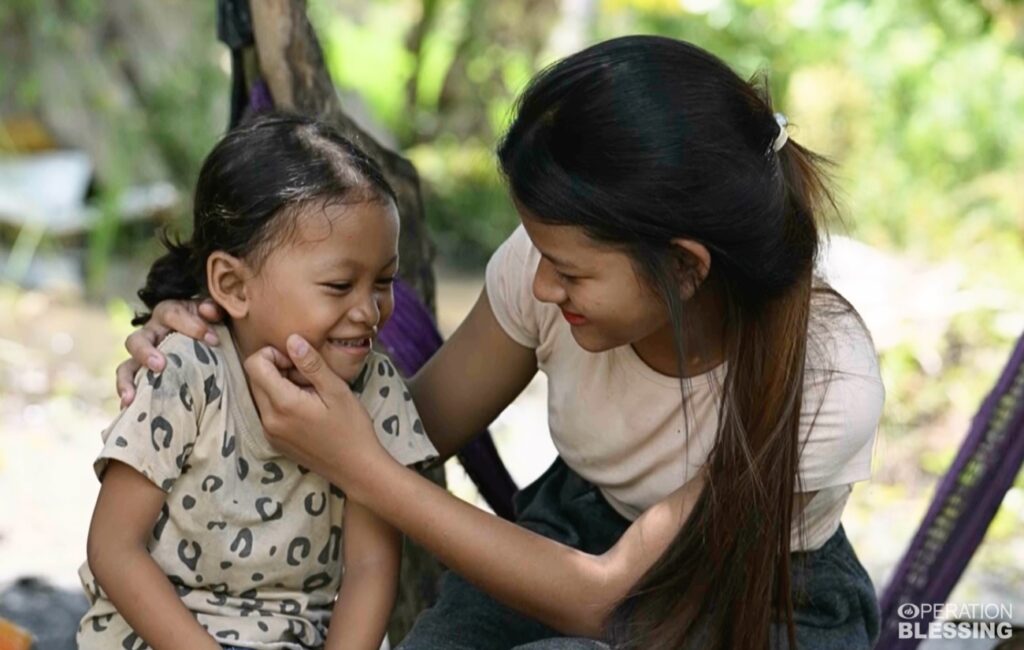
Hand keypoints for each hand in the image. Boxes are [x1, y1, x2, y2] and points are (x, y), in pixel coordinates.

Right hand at [116, 299, 223, 407]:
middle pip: (138, 340)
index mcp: (169, 313)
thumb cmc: (210, 323)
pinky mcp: (143, 374)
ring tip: (131, 397)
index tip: (213, 340)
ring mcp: (144, 356)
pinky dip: (128, 393)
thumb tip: (210, 311)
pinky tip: (128, 407)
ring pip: (127, 366)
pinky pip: (129, 383)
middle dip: (146, 353)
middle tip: (160, 366)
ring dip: (127, 380)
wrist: (207, 338)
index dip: (192, 325)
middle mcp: (151, 333)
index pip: (172, 314)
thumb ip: (213, 309)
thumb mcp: (214, 313)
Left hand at [244, 335, 389, 492]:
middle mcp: (268, 419)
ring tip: (307, 392)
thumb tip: (292, 340)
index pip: (254, 364)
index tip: (298, 361)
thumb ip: (312, 364)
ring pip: (259, 394)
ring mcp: (269, 432)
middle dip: (275, 368)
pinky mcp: (273, 441)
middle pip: (254, 378)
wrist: (356, 468)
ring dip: (277, 385)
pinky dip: (279, 402)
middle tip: (306, 376)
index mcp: (283, 403)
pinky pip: (266, 411)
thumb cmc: (352, 428)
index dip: (274, 354)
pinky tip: (305, 409)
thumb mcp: (337, 391)